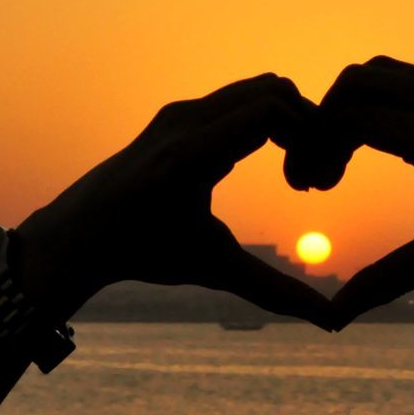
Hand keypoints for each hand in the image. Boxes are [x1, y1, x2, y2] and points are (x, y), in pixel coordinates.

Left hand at [18, 74, 332, 328]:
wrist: (79, 236)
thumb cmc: (147, 256)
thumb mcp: (216, 271)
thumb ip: (277, 292)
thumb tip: (334, 324)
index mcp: (191, 157)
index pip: (270, 110)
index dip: (309, 137)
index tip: (313, 184)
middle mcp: (184, 123)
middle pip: (271, 90)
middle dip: (306, 124)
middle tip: (314, 175)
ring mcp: (178, 112)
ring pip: (257, 89)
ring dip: (287, 121)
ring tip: (296, 172)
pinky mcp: (177, 113)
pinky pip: (237, 99)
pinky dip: (264, 119)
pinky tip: (269, 162)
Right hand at [283, 56, 413, 327]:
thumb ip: (383, 283)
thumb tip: (331, 321)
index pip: (349, 119)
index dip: (313, 149)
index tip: (309, 188)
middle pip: (353, 83)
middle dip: (323, 122)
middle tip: (319, 174)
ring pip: (377, 71)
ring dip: (348, 105)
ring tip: (341, 157)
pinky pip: (403, 77)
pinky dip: (376, 99)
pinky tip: (375, 144)